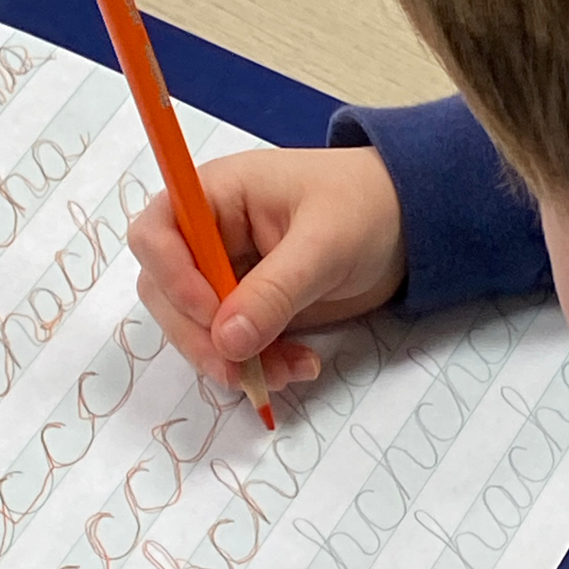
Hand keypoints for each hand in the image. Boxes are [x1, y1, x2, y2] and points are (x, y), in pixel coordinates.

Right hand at [127, 147, 405, 390]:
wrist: (413, 226)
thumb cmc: (366, 208)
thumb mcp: (324, 245)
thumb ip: (274, 291)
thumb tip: (227, 341)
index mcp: (216, 195)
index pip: (156, 234)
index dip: (171, 277)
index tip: (210, 313)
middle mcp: (209, 235)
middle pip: (165, 291)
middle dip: (198, 335)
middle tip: (239, 368)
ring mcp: (226, 273)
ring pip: (195, 327)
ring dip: (230, 359)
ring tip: (286, 372)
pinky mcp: (248, 308)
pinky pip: (230, 344)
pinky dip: (256, 365)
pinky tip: (296, 368)